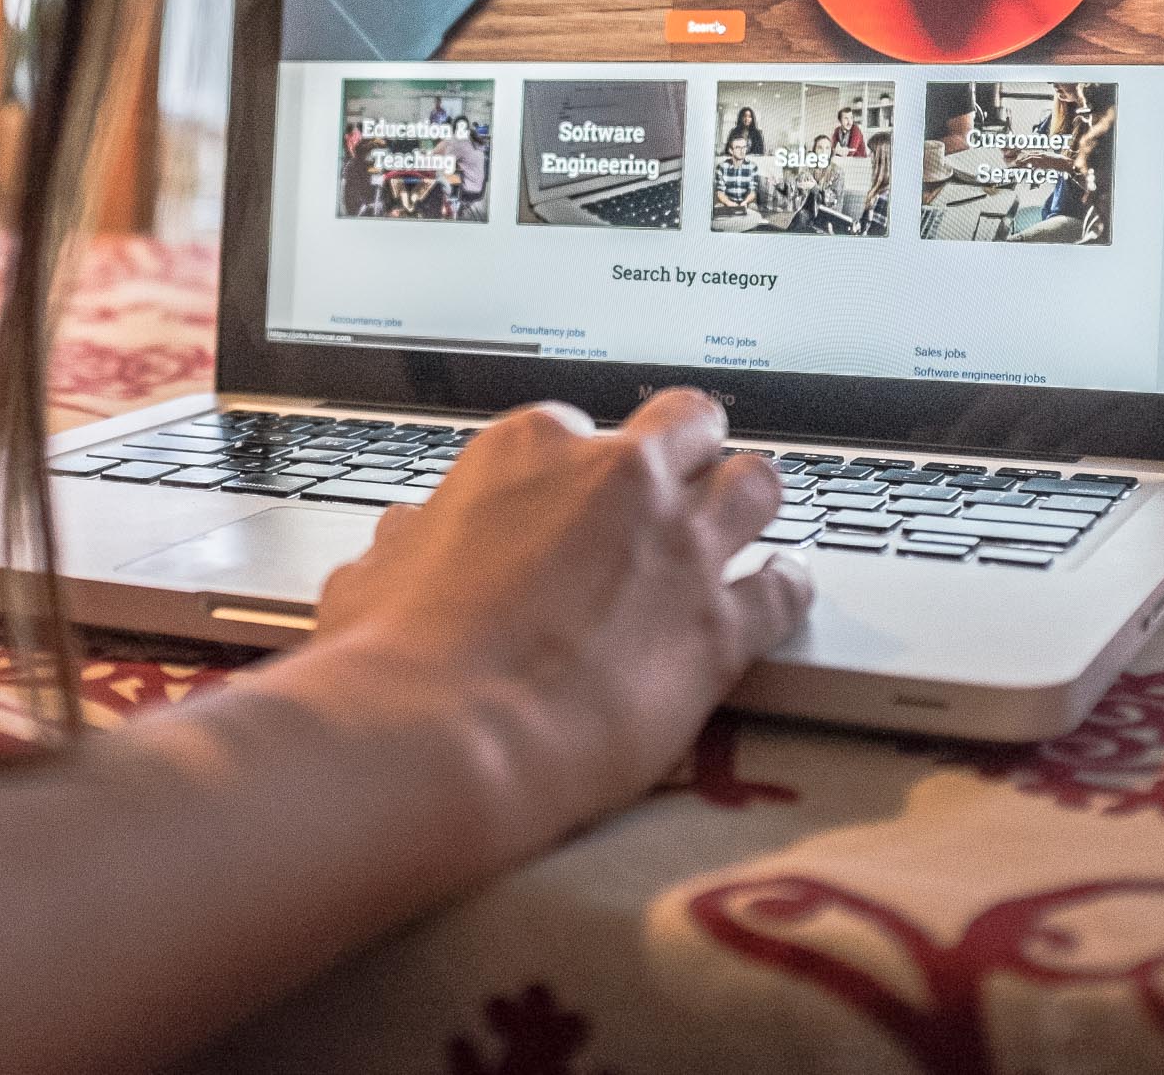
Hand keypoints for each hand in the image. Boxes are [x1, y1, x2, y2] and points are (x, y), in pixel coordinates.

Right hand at [312, 389, 808, 852]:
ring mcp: (680, 548)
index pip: (575, 427)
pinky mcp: (722, 627)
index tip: (578, 497)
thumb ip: (412, 541)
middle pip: (687, 427)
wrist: (445, 736)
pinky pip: (786, 588)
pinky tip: (783, 590)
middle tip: (683, 479)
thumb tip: (412, 539)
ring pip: (756, 485)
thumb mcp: (376, 570)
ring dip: (750, 500)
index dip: (578, 467)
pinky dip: (788, 588)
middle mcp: (616, 479)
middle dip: (689, 449)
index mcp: (528, 450)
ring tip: (748, 516)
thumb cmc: (395, 659)